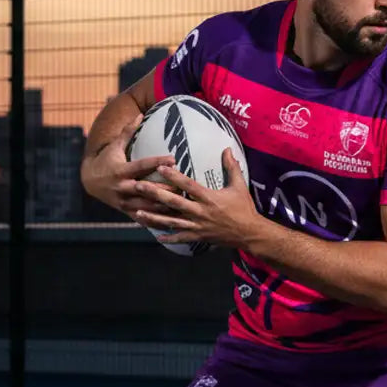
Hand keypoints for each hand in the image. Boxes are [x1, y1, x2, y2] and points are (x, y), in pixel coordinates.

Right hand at [80, 116, 175, 219]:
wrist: (90, 182)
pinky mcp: (126, 212)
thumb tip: (140, 114)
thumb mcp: (115, 146)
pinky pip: (143, 218)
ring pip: (147, 206)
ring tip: (181, 203)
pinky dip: (157, 221)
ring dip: (164, 206)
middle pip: (146, 189)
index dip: (157, 162)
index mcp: (121, 171)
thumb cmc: (107, 160)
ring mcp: (124, 202)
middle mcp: (122, 187)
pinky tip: (173, 220)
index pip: (142, 166)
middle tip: (183, 185)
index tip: (173, 159)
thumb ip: (128, 132)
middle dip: (164, 188)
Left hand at [133, 148, 260, 249]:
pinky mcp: (199, 236)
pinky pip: (181, 237)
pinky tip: (156, 236)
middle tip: (137, 186)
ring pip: (171, 221)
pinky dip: (169, 237)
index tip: (159, 167)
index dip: (173, 176)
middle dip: (154, 194)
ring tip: (137, 212)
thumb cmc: (244, 208)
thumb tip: (227, 148)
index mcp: (209, 198)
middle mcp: (200, 212)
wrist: (249, 233)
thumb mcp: (239, 186)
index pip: (187, 185)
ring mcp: (198, 225)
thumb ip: (232, 167)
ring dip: (153, 217)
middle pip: (173, 202)